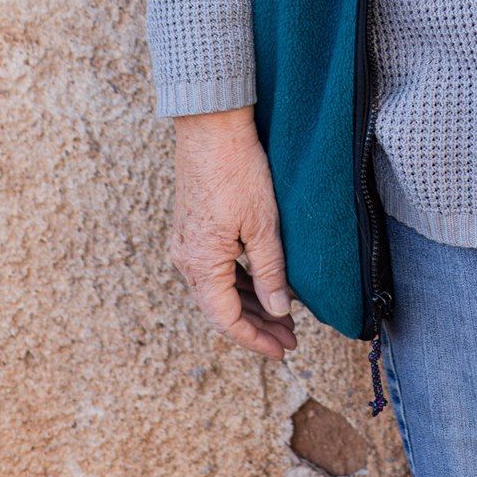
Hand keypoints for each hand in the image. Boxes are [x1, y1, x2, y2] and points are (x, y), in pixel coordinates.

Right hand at [169, 106, 297, 361]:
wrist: (211, 126)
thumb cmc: (238, 171)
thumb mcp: (262, 225)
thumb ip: (270, 272)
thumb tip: (279, 312)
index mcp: (201, 265)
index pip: (227, 320)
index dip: (255, 340)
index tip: (282, 351)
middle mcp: (186, 260)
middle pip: (221, 309)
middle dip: (256, 326)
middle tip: (290, 338)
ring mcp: (186, 244)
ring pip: (218, 290)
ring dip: (249, 305)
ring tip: (282, 316)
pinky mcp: (193, 228)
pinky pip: (215, 269)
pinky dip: (239, 282)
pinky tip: (262, 284)